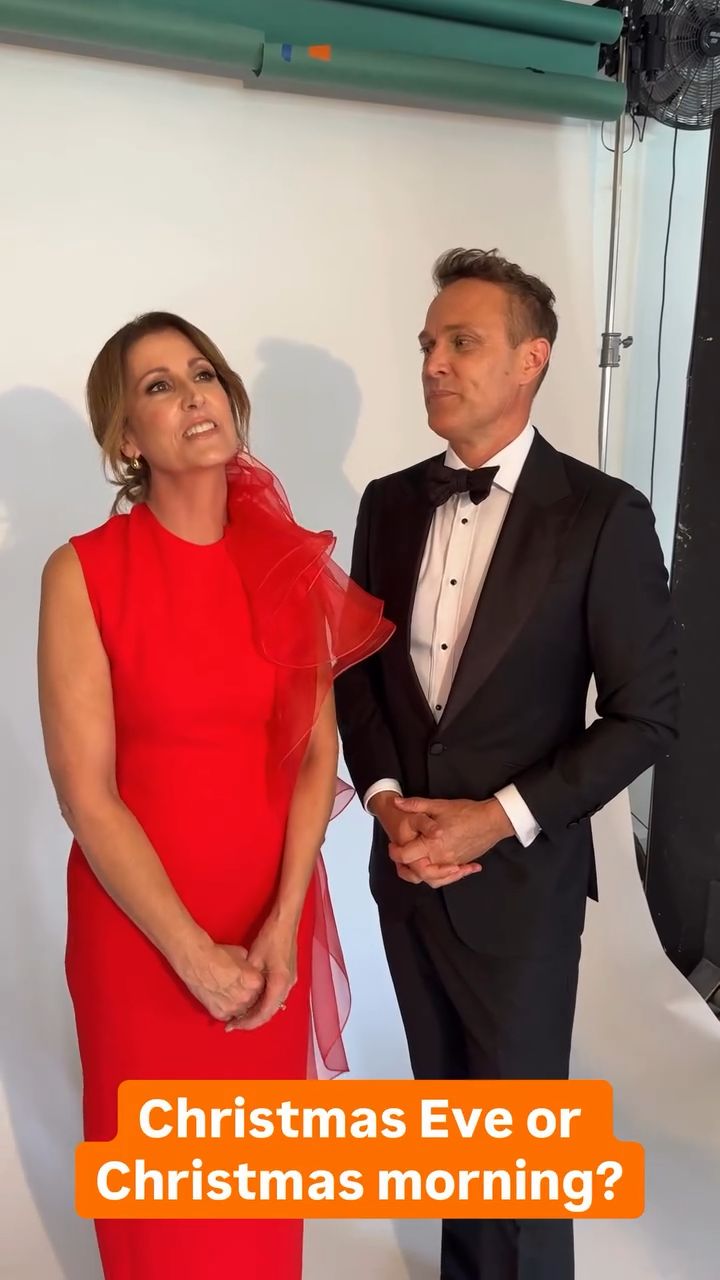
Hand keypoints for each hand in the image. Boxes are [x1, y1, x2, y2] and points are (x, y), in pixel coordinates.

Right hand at [176, 939, 264, 1022]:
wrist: (196, 960)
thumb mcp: (241, 954)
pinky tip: (223, 1000)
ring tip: (232, 995)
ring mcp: (233, 1007)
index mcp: (254, 982)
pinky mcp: (219, 1013)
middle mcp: (246, 997)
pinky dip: (227, 1011)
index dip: (257, 985)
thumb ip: (250, 967)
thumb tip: (251, 970)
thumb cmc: (217, 955)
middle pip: (254, 1001)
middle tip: (241, 989)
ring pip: (242, 1011)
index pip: (263, 989)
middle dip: (250, 996)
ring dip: (240, 1006)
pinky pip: (228, 1016)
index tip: (252, 984)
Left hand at [225, 915, 297, 1031]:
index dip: (247, 1022)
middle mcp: (288, 985)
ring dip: (258, 1012)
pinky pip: (277, 996)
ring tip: (241, 1015)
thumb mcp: (253, 959)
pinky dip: (265, 1002)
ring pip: (274, 1005)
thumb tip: (238, 995)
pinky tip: (253, 1001)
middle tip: (234, 1023)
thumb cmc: (271, 936)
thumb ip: (248, 980)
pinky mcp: (289, 975)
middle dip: (252, 1020)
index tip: (233, 1025)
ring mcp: (291, 980)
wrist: (286, 921)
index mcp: (280, 983)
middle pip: (270, 1012)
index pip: (263, 1013)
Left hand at [389, 796, 513, 873]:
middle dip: (406, 868)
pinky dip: (440, 874)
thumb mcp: (439, 805)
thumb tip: (397, 802)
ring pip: (433, 879)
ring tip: (416, 863)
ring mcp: (452, 863)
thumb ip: (415, 805)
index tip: (393, 845)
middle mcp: (441, 858)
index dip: (395, 852)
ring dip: (422, 875)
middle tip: (401, 856)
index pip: (406, 856)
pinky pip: (447, 876)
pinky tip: (435, 865)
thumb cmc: (466, 812)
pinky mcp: (461, 863)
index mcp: (432, 844)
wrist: (492, 821)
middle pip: (417, 873)